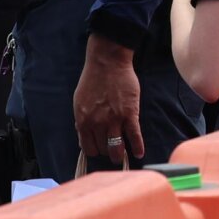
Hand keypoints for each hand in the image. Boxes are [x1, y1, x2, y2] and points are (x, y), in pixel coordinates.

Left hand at [73, 35, 141, 167]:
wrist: (107, 63)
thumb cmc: (92, 80)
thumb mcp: (79, 102)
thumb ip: (82, 120)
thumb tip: (84, 135)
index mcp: (83, 121)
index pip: (88, 148)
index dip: (94, 151)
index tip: (99, 149)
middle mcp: (97, 124)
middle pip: (103, 149)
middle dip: (107, 151)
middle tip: (112, 150)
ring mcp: (114, 120)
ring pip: (117, 147)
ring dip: (120, 154)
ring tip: (122, 156)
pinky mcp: (130, 114)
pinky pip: (134, 136)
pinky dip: (138, 147)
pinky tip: (139, 153)